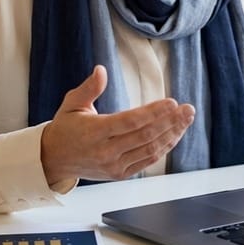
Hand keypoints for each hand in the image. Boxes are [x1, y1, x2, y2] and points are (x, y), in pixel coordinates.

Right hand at [40, 65, 195, 183]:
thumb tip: (101, 70)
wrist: (54, 159)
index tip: (172, 102)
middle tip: (188, 109)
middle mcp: (106, 151)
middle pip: (146, 136)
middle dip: (171, 121)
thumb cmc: (66, 128)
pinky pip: (148, 160)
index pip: (130, 122)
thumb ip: (89, 88)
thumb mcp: (72, 104)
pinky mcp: (121, 174)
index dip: (153, 112)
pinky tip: (175, 133)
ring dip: (172, 134)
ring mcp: (115, 165)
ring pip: (150, 150)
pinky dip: (164, 147)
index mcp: (94, 132)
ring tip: (186, 119)